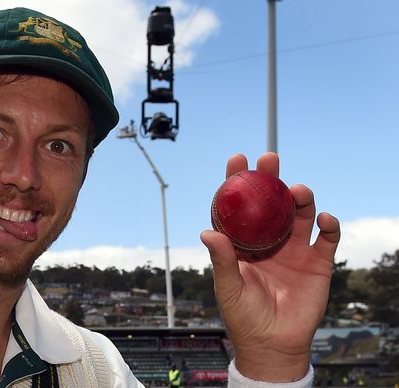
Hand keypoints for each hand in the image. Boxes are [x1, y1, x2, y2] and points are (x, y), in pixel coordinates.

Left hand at [200, 152, 339, 382]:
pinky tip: (324, 219)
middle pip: (272, 202)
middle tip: (270, 160)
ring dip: (301, 197)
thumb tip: (207, 232)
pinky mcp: (318, 263)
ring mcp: (295, 249)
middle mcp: (270, 240)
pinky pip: (327, 238)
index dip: (238, 182)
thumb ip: (221, 260)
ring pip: (301, 213)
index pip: (241, 206)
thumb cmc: (244, 316)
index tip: (238, 160)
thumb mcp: (228, 288)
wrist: (272, 344)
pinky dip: (329, 225)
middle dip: (272, 178)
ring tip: (297, 191)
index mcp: (245, 242)